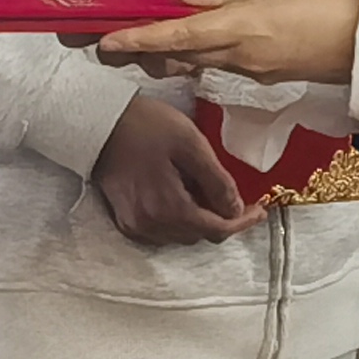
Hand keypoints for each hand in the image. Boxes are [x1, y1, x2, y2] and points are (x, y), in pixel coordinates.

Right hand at [92, 95, 260, 245]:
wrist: (98, 122)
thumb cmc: (146, 126)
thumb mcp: (191, 144)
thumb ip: (216, 180)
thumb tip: (235, 209)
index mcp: (170, 209)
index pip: (217, 229)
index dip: (242, 221)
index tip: (260, 208)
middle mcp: (151, 226)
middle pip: (200, 235)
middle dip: (222, 219)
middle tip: (237, 197)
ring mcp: (135, 226)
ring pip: (182, 236)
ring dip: (201, 220)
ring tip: (209, 194)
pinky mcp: (124, 220)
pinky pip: (162, 232)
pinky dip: (179, 221)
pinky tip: (184, 198)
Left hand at [93, 0, 358, 87]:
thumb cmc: (329, 0)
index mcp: (242, 27)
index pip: (178, 37)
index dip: (139, 40)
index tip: (107, 40)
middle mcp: (240, 56)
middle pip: (179, 55)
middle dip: (142, 49)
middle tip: (107, 39)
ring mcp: (251, 70)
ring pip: (197, 62)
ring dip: (167, 54)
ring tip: (139, 37)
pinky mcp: (261, 76)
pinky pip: (219, 65)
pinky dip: (196, 55)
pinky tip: (189, 42)